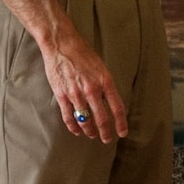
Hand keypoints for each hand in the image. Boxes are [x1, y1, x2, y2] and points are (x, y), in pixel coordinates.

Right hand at [38, 19, 127, 144]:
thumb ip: (105, 85)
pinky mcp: (62, 96)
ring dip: (90, 131)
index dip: (121, 123)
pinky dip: (74, 127)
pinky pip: (69, 118)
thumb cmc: (82, 53)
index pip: (117, 107)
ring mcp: (76, 94)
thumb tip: (109, 102)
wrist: (61, 44)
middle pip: (102, 119)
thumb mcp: (100, 67)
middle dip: (105, 133)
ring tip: (92, 134)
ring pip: (85, 121)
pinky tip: (77, 131)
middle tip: (106, 139)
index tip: (122, 132)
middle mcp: (92, 89)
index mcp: (105, 81)